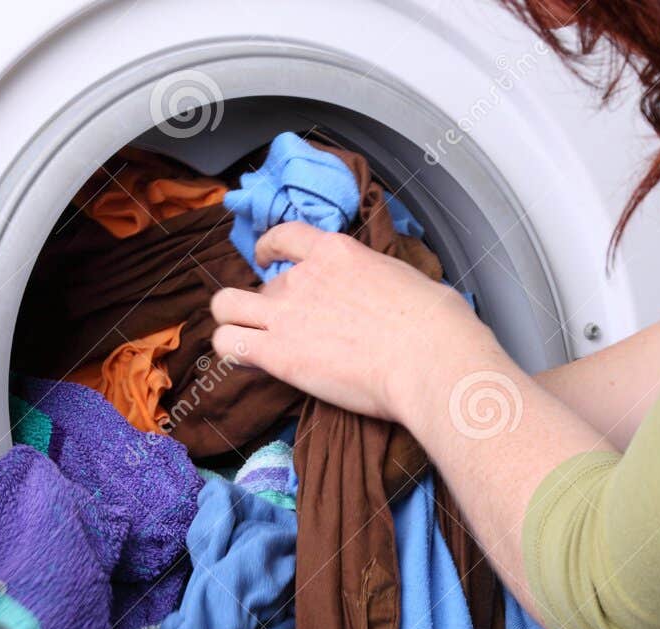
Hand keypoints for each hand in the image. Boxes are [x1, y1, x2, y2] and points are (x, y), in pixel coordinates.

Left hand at [210, 221, 498, 423]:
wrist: (427, 358)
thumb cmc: (434, 324)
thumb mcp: (406, 279)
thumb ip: (380, 280)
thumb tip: (390, 292)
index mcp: (337, 252)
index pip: (286, 236)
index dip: (269, 247)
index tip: (267, 258)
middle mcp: (304, 278)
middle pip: (261, 283)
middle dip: (265, 302)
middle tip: (277, 323)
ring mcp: (284, 314)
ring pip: (226, 306)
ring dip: (231, 320)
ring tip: (243, 337)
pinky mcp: (276, 354)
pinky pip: (228, 345)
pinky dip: (231, 352)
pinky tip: (247, 362)